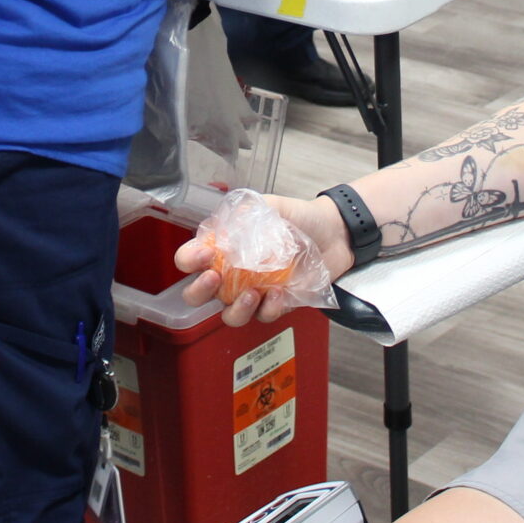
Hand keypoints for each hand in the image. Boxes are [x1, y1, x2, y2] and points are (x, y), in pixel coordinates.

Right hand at [175, 193, 351, 326]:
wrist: (334, 232)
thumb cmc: (299, 217)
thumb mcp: (270, 206)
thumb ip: (247, 214)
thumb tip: (226, 230)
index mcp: (224, 247)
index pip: (191, 258)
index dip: (189, 259)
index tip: (202, 254)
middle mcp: (233, 274)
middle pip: (199, 295)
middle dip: (200, 291)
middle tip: (214, 278)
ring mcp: (254, 291)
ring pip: (230, 314)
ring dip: (236, 309)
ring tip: (252, 293)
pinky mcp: (276, 304)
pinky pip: (264, 316)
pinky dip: (269, 309)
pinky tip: (280, 292)